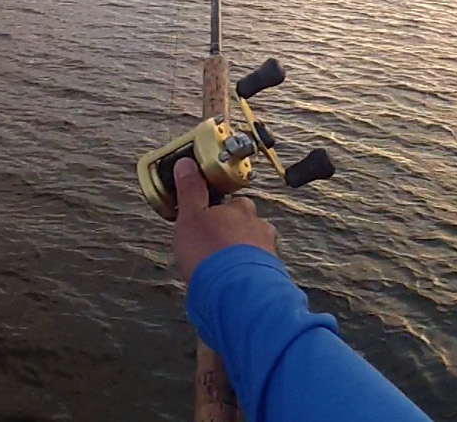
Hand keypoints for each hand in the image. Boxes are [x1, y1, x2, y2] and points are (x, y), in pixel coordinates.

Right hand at [172, 157, 276, 282]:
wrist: (236, 292)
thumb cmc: (211, 254)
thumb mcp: (190, 217)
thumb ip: (190, 190)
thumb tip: (187, 164)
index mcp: (239, 209)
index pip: (228, 204)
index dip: (214, 213)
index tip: (204, 223)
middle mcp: (258, 226)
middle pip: (242, 225)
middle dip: (229, 235)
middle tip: (209, 248)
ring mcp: (267, 250)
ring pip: (251, 247)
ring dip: (239, 256)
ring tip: (219, 270)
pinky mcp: (270, 273)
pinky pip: (256, 269)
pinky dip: (245, 273)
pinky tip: (231, 282)